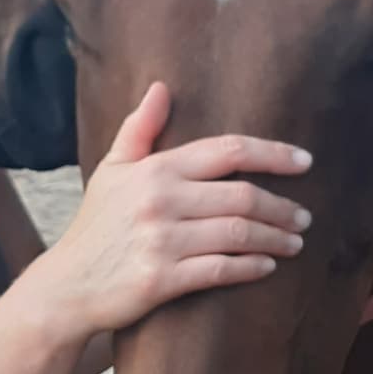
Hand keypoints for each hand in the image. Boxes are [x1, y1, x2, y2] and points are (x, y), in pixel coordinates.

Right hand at [37, 82, 311, 347]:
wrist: (67, 286)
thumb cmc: (95, 227)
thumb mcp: (112, 171)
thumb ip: (139, 129)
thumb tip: (160, 87)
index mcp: (155, 169)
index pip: (228, 151)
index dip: (273, 154)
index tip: (305, 162)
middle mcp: (160, 201)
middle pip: (242, 195)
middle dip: (282, 206)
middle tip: (303, 217)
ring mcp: (161, 241)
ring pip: (238, 233)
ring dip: (275, 237)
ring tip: (294, 242)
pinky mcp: (161, 279)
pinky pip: (221, 270)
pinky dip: (251, 268)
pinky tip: (268, 266)